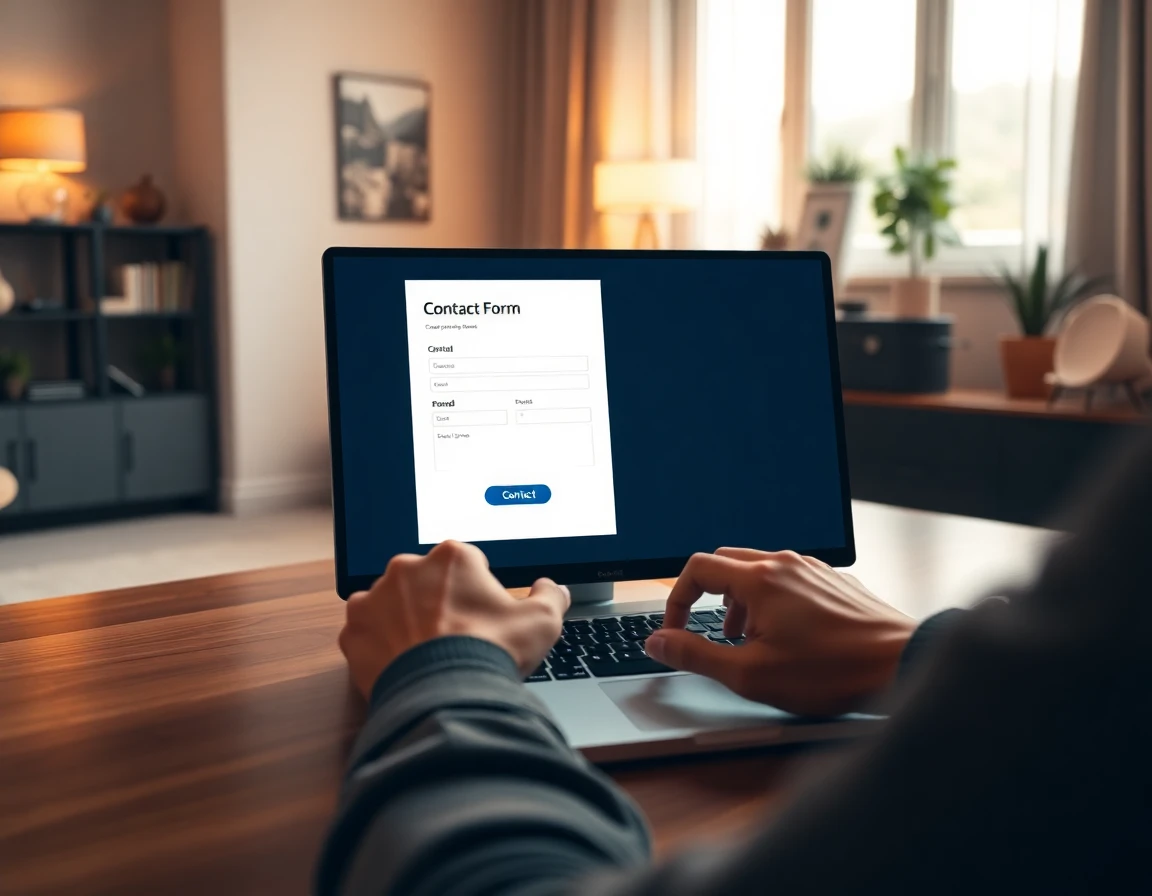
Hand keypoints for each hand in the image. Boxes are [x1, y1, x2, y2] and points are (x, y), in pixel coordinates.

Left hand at [339, 540, 569, 698]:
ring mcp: (375, 597)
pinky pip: (367, 631)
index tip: (481, 615)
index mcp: (453, 557)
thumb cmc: (490, 653)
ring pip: (393, 603)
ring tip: (427, 652)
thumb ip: (550, 596)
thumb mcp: (541, 622)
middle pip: (426, 580)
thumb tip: (552, 588)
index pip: (467, 564)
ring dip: (406, 620)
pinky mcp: (354, 629)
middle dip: (438, 602)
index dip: (477, 590)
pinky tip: (402, 662)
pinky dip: (381, 643)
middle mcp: (408, 567)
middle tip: (455, 636)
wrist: (445, 697)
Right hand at [645, 549, 915, 714]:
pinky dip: (771, 601)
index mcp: (760, 579)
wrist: (900, 665)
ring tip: (745, 641)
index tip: (675, 631)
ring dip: (739, 601)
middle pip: (725, 562)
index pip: (697, 570)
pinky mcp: (833, 582)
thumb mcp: (750, 674)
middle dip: (706, 597)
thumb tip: (658, 643)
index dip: (676, 601)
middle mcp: (785, 564)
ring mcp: (813, 570)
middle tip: (706, 633)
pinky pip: (789, 579)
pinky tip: (785, 637)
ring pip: (758, 571)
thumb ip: (696, 655)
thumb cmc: (832, 672)